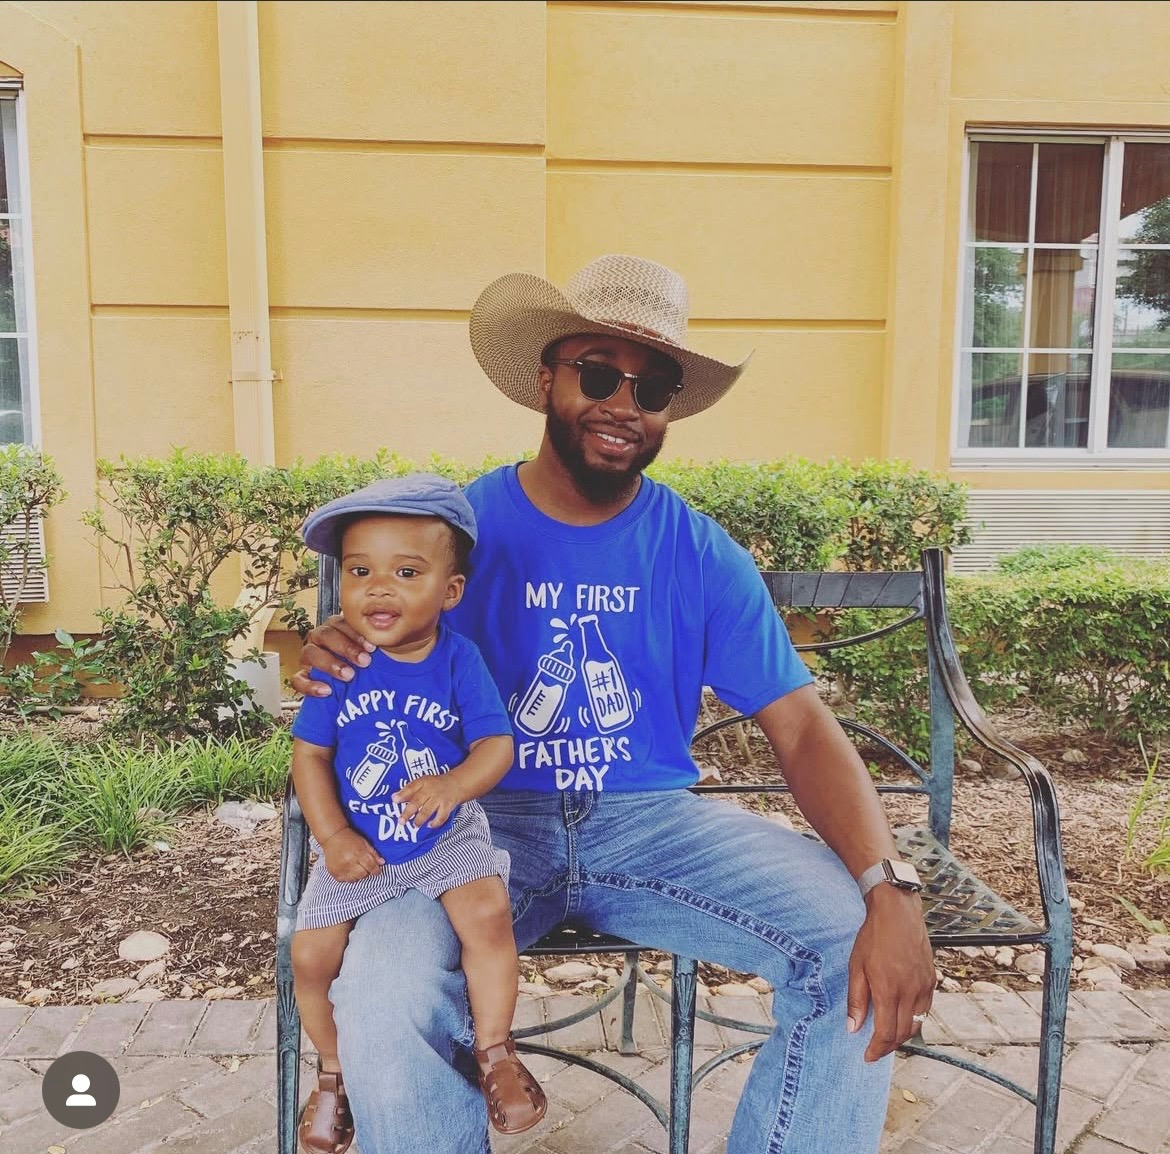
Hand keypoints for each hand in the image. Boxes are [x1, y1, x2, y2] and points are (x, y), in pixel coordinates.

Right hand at [291, 615, 374, 696]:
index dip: (355, 634)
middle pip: (324, 635)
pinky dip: (310, 685)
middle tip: (364, 661)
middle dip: (346, 648)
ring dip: (330, 664)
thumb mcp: (373, 649)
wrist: (365, 680)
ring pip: (310, 653)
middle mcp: (319, 638)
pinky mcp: (302, 676)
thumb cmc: (367, 658)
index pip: (340, 623)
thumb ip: (376, 640)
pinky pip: (299, 679)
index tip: (372, 647)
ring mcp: (309, 656)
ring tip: (349, 675)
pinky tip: (327, 691)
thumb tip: (387, 636)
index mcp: (335, 627)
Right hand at [321, 828, 384, 881]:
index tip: (377, 871)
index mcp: (358, 852)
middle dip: (366, 871)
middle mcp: (349, 861)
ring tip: (355, 867)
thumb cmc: (349, 838)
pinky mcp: (335, 873)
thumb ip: (373, 853)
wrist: (332, 837)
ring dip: (358, 875)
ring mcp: (341, 868)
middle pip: (363, 874)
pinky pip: (345, 880)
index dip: (376, 870)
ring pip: (355, 879)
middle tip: (364, 866)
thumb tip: (382, 862)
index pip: (371, 866)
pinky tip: (348, 869)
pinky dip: (349, 877)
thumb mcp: (364, 842)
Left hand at [393, 774, 465, 828]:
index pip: (411, 787)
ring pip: (428, 810)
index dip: (402, 794)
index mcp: (423, 782)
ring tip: (415, 825)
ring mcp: (439, 798)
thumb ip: (409, 791)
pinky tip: (430, 825)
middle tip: (401, 821)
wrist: (455, 784)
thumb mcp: (422, 783)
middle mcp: (431, 790)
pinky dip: (435, 822)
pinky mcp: (448, 806)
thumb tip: (394, 797)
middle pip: (417, 801)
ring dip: (420, 819)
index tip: (394, 800)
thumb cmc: (435, 785)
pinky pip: (441, 816)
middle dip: (408, 812)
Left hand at [846, 886, 934, 1061]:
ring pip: (917, 1024)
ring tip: (887, 1036)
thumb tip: (853, 1028)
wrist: (897, 912)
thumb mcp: (856, 966)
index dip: (877, 1050)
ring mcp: (924, 986)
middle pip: (903, 1033)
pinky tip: (902, 1016)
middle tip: (875, 1049)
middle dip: (888, 1046)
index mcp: (889, 990)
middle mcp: (910, 992)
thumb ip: (856, 999)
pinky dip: (914, 1019)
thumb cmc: (872, 937)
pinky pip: (925, 1009)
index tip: (867, 1057)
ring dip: (902, 1035)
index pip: (886, 1033)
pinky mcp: (932, 979)